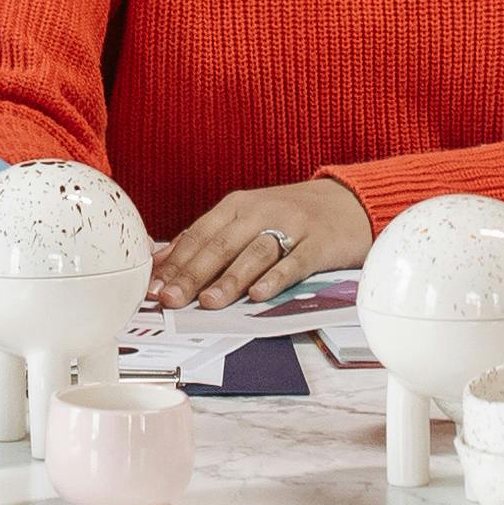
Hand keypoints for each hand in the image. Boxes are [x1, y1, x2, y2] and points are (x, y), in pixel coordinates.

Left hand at [152, 176, 373, 311]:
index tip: (155, 287)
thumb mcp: (246, 218)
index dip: (175, 262)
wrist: (348, 202)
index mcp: (237, 206)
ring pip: (254, 254)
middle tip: (172, 299)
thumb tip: (163, 262)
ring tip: (210, 302)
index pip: (199, 234)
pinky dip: (275, 279)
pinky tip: (259, 295)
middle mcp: (260, 212)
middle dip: (193, 274)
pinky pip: (294, 263)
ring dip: (230, 280)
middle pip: (221, 245)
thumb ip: (207, 239)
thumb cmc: (290, 215)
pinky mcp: (318, 244)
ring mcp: (291, 226)